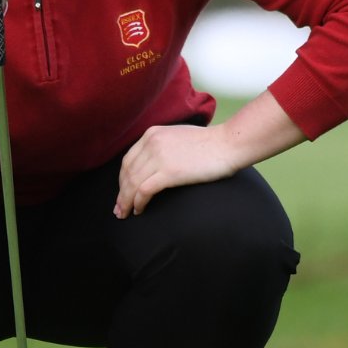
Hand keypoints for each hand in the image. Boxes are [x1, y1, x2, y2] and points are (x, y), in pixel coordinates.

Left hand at [114, 124, 237, 217]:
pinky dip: (138, 203)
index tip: (121, 192)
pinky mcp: (169, 172)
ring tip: (125, 214)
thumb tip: (153, 165)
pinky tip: (139, 210)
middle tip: (119, 209)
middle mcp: (151, 143)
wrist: (228, 144)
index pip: (128, 160)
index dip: (122, 179)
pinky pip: (144, 190)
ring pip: (132, 183)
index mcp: (152, 134)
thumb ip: (162, 146)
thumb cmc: (209, 143)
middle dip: (121, 193)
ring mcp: (159, 157)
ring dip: (126, 201)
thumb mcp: (177, 137)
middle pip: (127, 173)